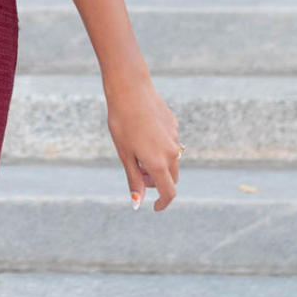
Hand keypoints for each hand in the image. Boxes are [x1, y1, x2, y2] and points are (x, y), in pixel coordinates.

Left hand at [105, 73, 180, 211]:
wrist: (130, 90)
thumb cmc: (122, 123)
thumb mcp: (124, 154)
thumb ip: (134, 179)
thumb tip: (137, 202)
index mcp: (158, 162)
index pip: (169, 192)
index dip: (163, 203)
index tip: (154, 207)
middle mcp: (171, 152)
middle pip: (171, 177)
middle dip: (156, 181)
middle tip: (135, 170)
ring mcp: (175, 137)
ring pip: (171, 160)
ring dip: (157, 164)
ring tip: (136, 150)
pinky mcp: (174, 125)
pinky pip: (169, 143)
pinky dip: (159, 148)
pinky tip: (143, 133)